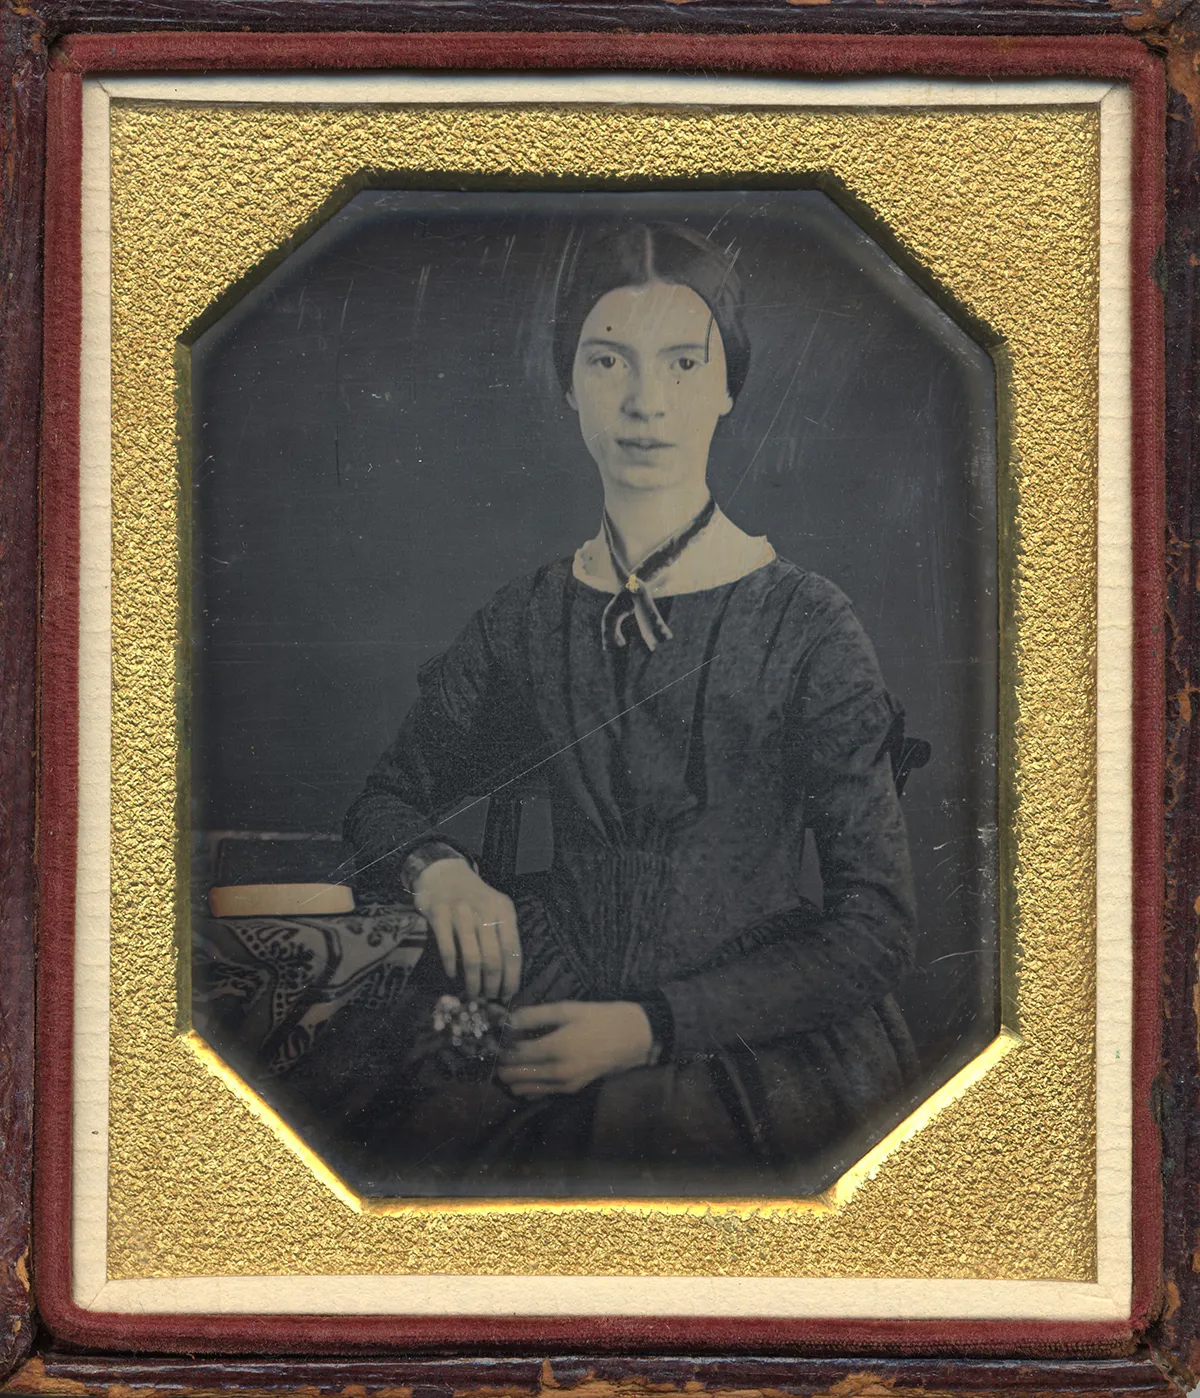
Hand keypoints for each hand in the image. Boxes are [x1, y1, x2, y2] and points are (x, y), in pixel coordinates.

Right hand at [412, 858, 520, 1000]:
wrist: (444, 873)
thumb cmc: (474, 897)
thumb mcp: (495, 908)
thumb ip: (502, 934)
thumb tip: (508, 975)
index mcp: (504, 910)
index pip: (513, 950)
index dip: (512, 976)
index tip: (508, 995)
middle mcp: (485, 910)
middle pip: (493, 958)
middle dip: (493, 984)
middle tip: (489, 998)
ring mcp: (461, 912)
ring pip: (472, 958)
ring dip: (473, 982)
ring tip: (472, 993)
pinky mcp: (439, 914)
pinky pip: (448, 949)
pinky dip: (451, 967)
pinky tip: (452, 975)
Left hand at [497, 1001, 652, 1095]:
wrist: (632, 1037)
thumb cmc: (599, 1018)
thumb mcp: (568, 1009)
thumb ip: (535, 1015)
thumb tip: (507, 1019)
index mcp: (555, 1048)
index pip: (514, 1053)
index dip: (500, 1045)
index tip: (494, 1036)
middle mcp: (557, 1072)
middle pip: (514, 1074)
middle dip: (501, 1063)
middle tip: (498, 1048)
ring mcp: (564, 1084)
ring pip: (523, 1088)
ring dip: (511, 1076)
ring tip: (509, 1059)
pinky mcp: (571, 1090)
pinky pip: (538, 1093)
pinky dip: (526, 1085)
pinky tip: (524, 1072)